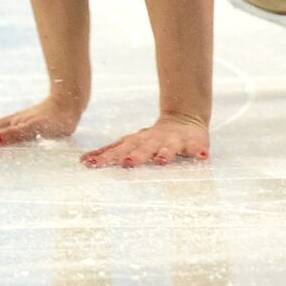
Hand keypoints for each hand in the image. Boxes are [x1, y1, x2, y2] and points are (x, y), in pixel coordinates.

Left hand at [81, 114, 209, 167]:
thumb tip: (83, 162)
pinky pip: (198, 149)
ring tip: (162, 161)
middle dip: (135, 156)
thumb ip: (109, 152)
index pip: (118, 149)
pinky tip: (202, 158)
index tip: (90, 165)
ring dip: (166, 154)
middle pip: (143, 148)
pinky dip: (199, 152)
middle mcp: (154, 140)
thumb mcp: (130, 143)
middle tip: (126, 163)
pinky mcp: (194, 143)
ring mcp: (174, 141)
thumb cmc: (151, 139)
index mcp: (137, 141)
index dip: (105, 156)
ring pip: (169, 148)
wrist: (184, 120)